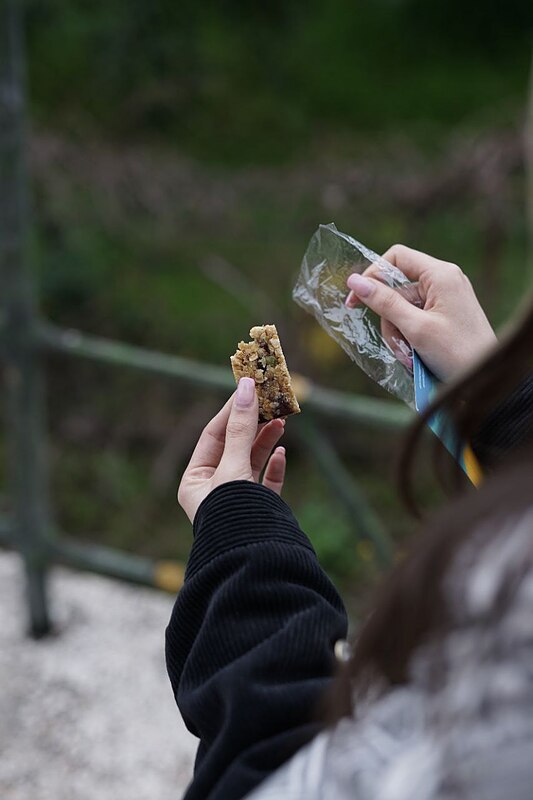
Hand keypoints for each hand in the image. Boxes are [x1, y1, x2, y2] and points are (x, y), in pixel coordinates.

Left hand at [178, 378, 286, 522]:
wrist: (254, 560)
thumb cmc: (234, 512)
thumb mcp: (234, 465)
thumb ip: (241, 427)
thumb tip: (245, 388)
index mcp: (195, 482)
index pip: (213, 435)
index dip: (232, 411)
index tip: (248, 389)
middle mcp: (213, 491)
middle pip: (233, 446)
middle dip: (252, 424)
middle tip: (270, 400)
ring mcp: (236, 501)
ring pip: (251, 462)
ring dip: (266, 440)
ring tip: (282, 420)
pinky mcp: (258, 510)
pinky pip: (266, 483)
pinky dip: (274, 467)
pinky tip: (282, 453)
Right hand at [345, 244, 496, 381]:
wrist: (486, 378)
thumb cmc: (457, 353)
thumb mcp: (415, 328)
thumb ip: (384, 303)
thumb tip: (354, 281)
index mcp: (440, 275)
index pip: (396, 257)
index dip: (372, 275)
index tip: (356, 300)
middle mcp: (444, 281)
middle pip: (396, 289)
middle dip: (390, 319)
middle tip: (398, 345)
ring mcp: (445, 298)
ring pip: (402, 309)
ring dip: (399, 334)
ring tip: (411, 357)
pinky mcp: (444, 315)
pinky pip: (414, 320)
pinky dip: (409, 338)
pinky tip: (417, 357)